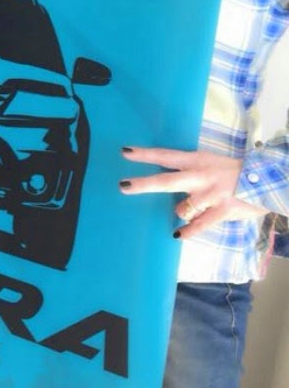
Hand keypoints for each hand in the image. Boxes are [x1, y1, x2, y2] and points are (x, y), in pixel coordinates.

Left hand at [119, 146, 266, 238]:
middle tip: (123, 186)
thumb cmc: (230, 172)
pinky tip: (177, 235)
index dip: (145, 155)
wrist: (264, 178)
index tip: (125, 152)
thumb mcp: (208, 162)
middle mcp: (200, 176)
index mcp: (195, 161)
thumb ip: (188, 169)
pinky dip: (188, 231)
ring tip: (188, 210)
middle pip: (166, 181)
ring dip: (180, 212)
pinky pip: (200, 224)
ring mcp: (210, 194)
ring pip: (182, 207)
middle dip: (144, 184)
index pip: (165, 156)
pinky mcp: (222, 210)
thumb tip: (163, 179)